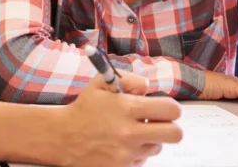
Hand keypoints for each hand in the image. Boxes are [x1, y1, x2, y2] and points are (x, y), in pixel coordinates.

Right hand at [57, 70, 182, 166]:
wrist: (63, 137)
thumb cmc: (84, 109)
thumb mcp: (100, 84)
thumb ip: (128, 79)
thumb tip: (147, 87)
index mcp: (126, 108)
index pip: (170, 110)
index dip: (170, 108)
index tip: (162, 108)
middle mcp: (130, 132)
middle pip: (174, 134)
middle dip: (170, 127)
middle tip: (156, 122)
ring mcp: (127, 153)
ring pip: (158, 147)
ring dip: (150, 139)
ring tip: (131, 132)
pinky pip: (142, 160)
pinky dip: (137, 152)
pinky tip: (122, 145)